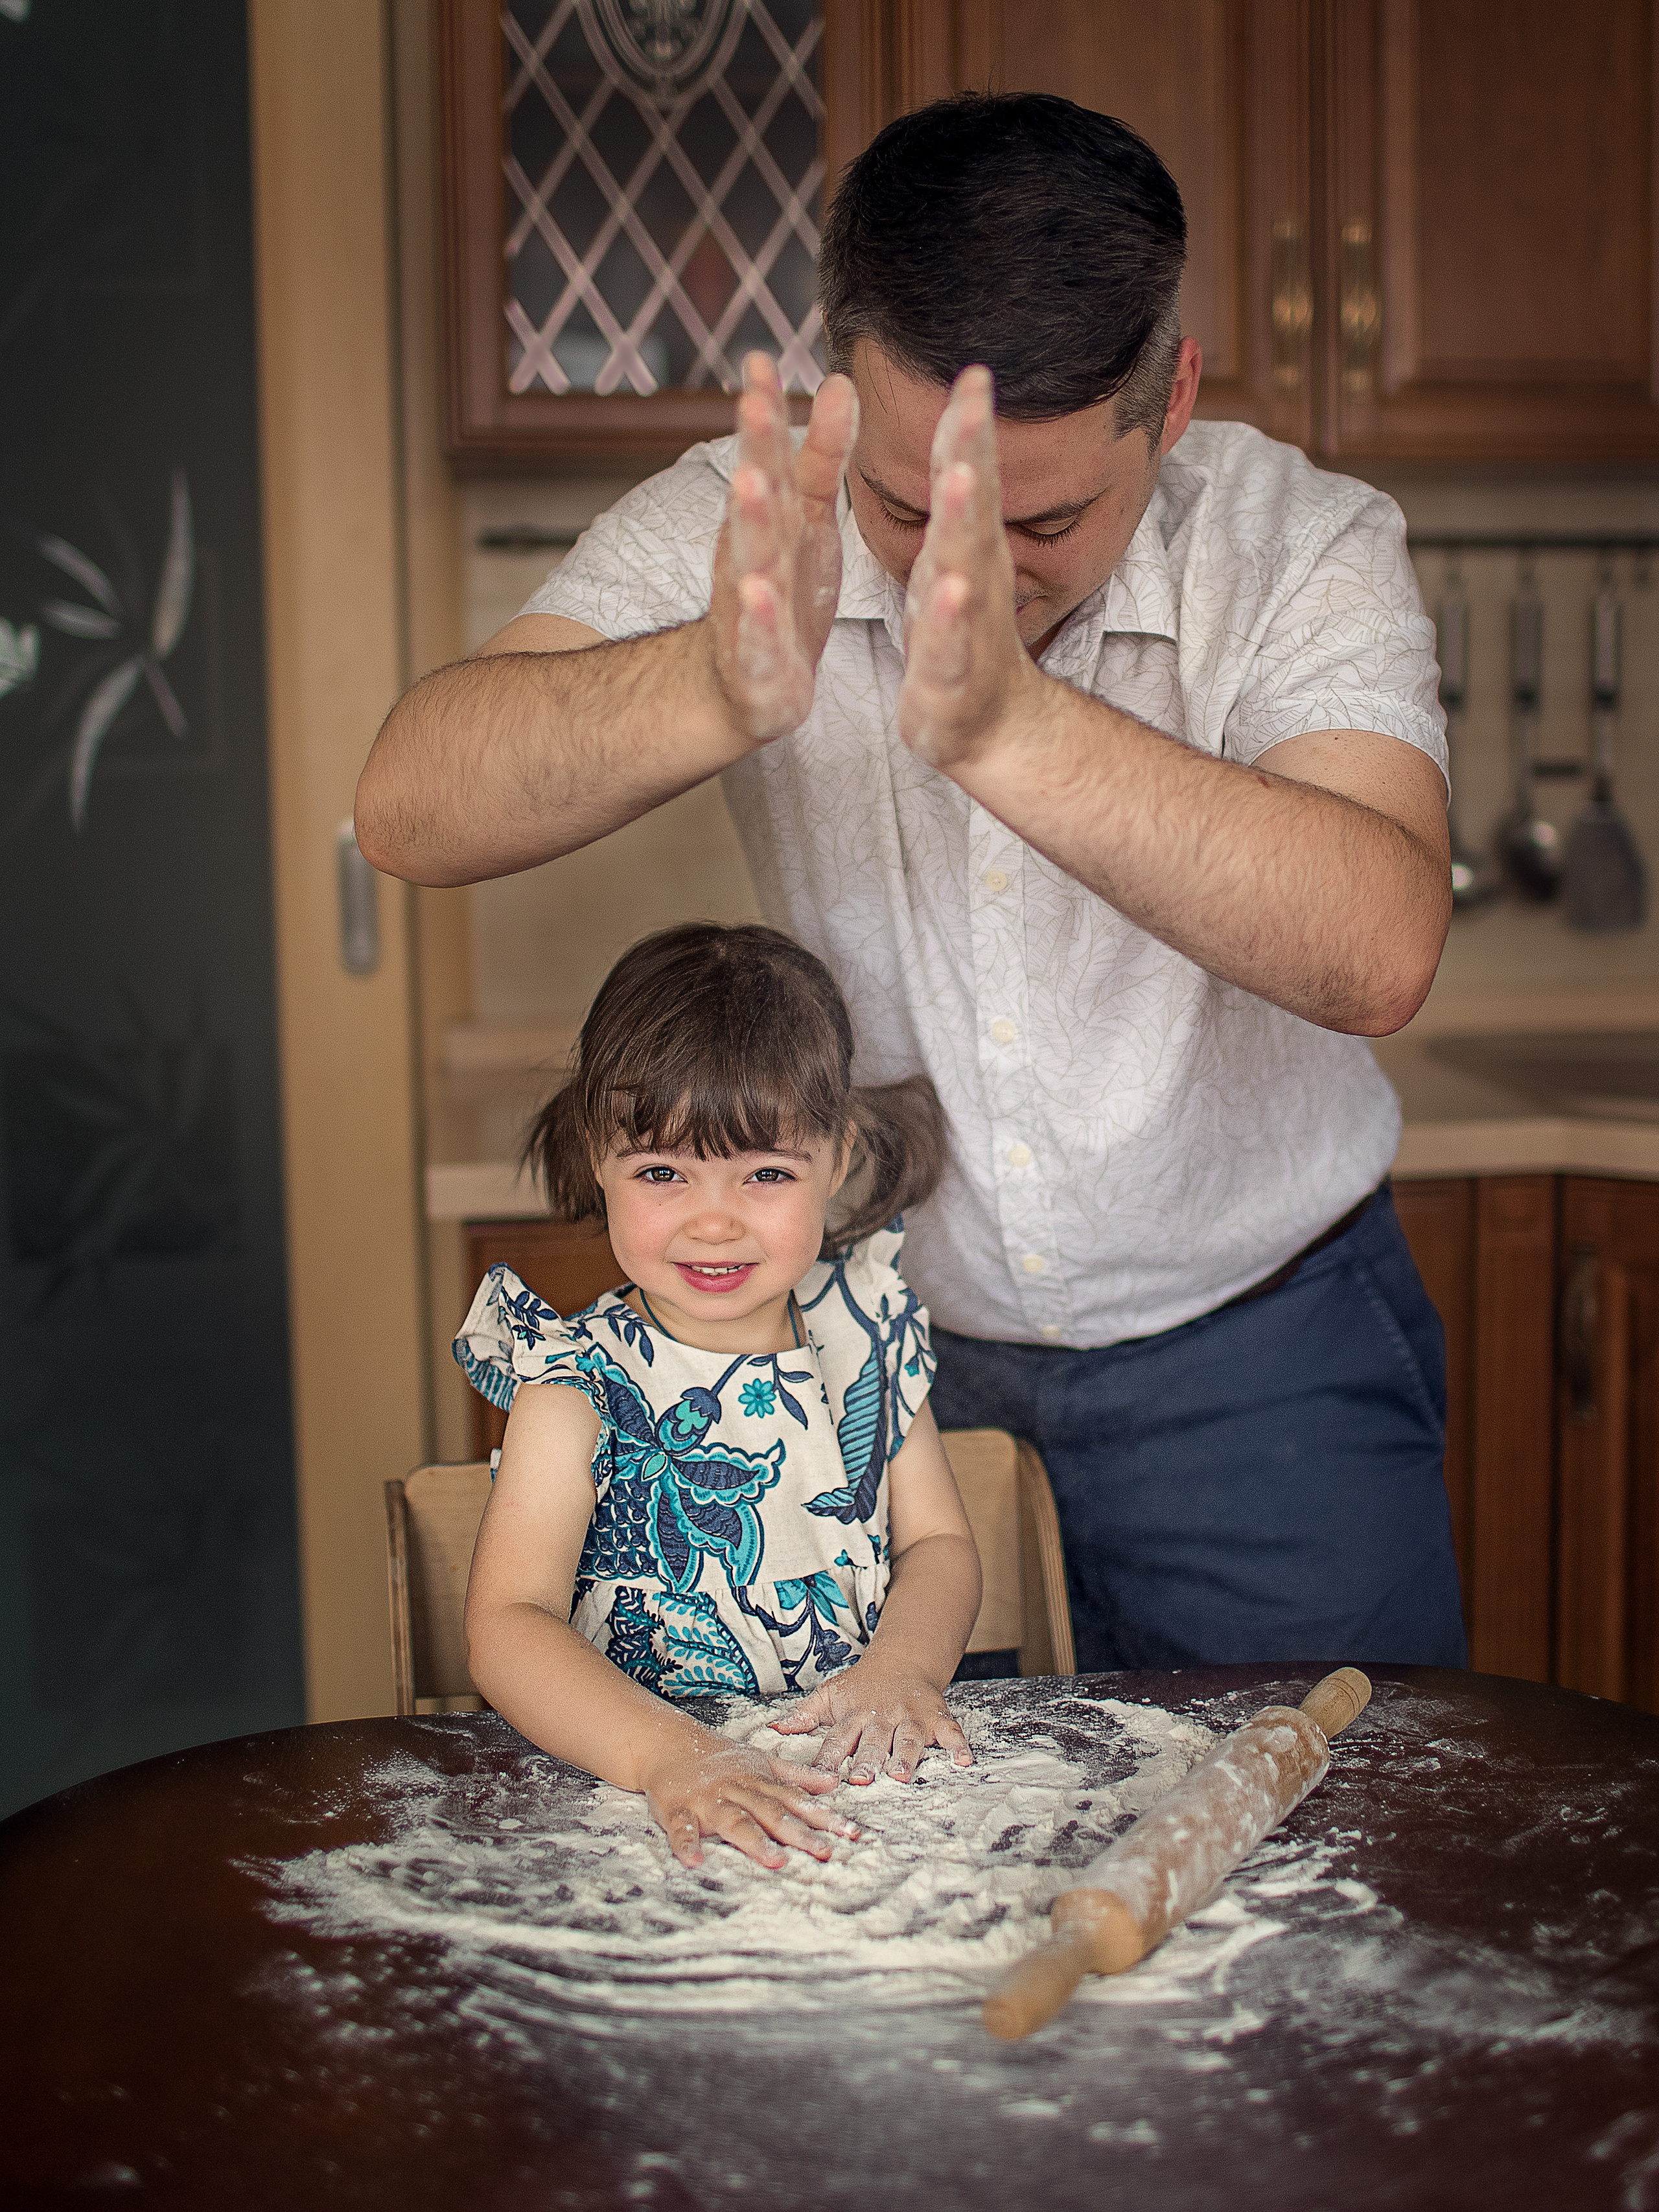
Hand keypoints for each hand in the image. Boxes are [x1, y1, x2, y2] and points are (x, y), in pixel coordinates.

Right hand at [640, 1733, 861, 1870]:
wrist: (669, 1743)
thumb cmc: (719, 1759)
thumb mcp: (760, 1762)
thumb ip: (796, 1776)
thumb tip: (833, 1783)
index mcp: (758, 1780)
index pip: (795, 1799)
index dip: (823, 1816)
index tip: (849, 1833)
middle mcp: (737, 1789)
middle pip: (771, 1812)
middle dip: (799, 1833)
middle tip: (825, 1852)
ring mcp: (707, 1800)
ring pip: (733, 1820)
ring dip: (754, 1840)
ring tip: (775, 1862)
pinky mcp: (677, 1809)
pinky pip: (681, 1829)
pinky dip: (686, 1844)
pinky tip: (695, 1861)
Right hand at [708, 352, 858, 743]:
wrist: (749, 686)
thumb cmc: (783, 592)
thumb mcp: (807, 521)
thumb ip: (820, 456)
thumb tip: (839, 380)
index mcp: (771, 520)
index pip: (767, 455)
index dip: (764, 410)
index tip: (759, 358)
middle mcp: (752, 555)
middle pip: (754, 496)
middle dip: (753, 449)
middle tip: (752, 400)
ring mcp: (751, 608)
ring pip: (749, 559)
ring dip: (750, 520)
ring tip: (750, 481)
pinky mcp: (760, 663)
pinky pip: (759, 638)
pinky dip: (759, 618)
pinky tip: (758, 595)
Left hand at [770, 1661, 973, 1784]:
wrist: (902, 1661)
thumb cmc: (861, 1688)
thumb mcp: (830, 1696)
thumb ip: (803, 1715)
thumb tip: (772, 1730)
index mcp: (853, 1714)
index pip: (836, 1738)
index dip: (827, 1757)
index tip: (818, 1777)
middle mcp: (881, 1716)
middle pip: (872, 1741)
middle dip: (866, 1761)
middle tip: (860, 1779)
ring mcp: (910, 1717)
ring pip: (907, 1738)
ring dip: (905, 1756)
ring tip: (901, 1775)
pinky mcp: (936, 1716)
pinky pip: (950, 1732)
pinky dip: (958, 1746)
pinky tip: (963, 1761)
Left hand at [898, 365, 1043, 770]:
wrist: (990, 730)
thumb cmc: (962, 642)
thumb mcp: (953, 564)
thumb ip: (960, 503)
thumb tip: (964, 439)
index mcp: (964, 549)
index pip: (968, 474)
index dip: (969, 423)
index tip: (973, 368)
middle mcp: (974, 577)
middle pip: (973, 504)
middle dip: (970, 448)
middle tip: (972, 395)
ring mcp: (967, 626)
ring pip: (965, 566)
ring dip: (961, 520)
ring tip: (957, 473)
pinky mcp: (950, 676)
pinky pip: (950, 644)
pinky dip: (951, 619)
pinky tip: (952, 591)